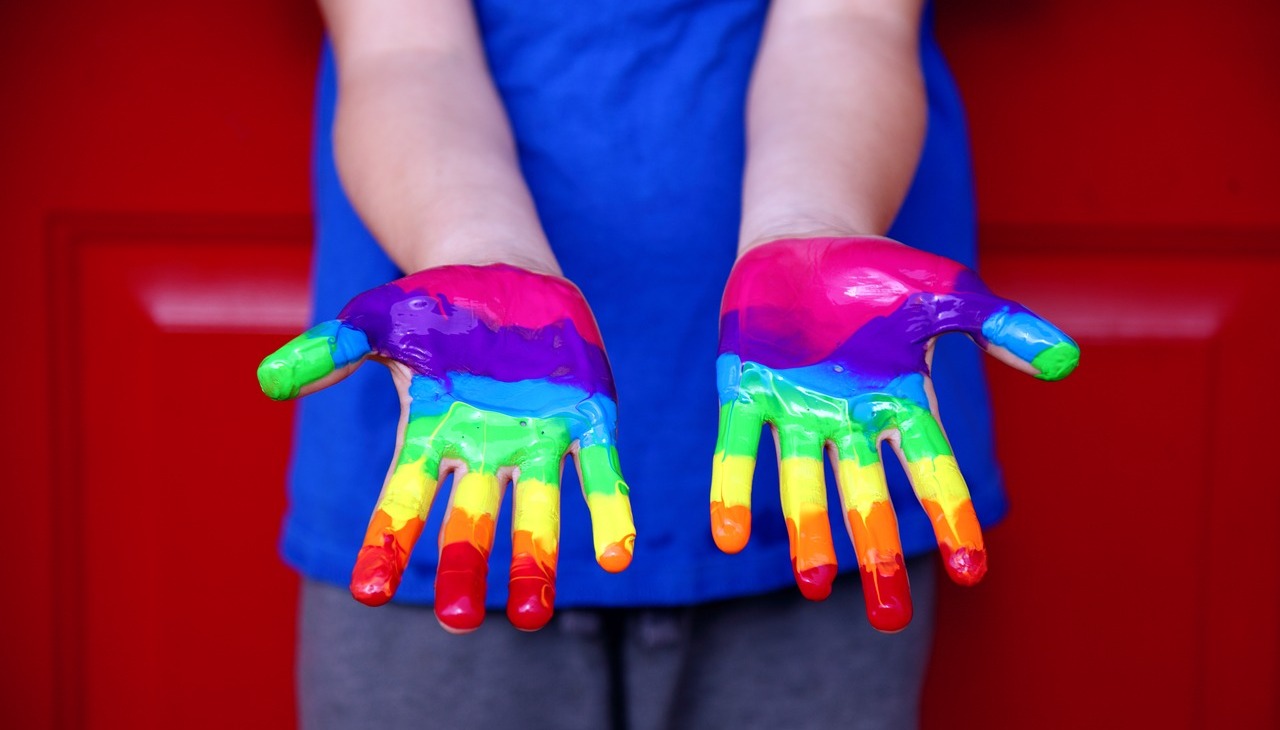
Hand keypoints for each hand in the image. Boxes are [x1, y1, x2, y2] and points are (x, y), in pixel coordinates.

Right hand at [257, 264, 634, 632]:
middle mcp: (483, 452)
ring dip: (536, 562)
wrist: (505, 275)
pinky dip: (607, 511)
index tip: (370, 591)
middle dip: (464, 568)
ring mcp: (536, 441)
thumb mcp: (377, 319)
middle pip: (470, 522)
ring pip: (535, 513)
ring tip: (534, 616)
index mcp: (431, 435)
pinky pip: (598, 473)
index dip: (386, 543)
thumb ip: (331, 349)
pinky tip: (616, 554)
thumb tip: (269, 382)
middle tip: (459, 621)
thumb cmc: (434, 306)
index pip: (402, 500)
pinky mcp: (586, 421)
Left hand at [711, 237, 1077, 631]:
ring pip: (803, 481)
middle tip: (888, 616)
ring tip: (813, 586)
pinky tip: (728, 536)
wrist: (806, 240)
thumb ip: (1000, 326)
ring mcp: (794, 407)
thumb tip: (1066, 361)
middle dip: (876, 550)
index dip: (951, 515)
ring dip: (808, 531)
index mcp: (900, 400)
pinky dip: (733, 488)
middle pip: (866, 495)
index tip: (970, 569)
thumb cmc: (881, 274)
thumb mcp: (946, 292)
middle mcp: (848, 418)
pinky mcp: (743, 389)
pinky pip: (738, 446)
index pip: (932, 467)